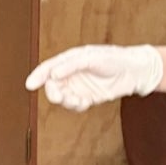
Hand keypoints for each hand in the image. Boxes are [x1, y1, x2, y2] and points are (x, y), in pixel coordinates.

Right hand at [25, 44, 163, 110]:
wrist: (135, 71)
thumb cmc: (114, 58)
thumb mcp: (91, 58)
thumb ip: (72, 65)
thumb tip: (54, 74)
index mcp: (69, 60)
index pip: (48, 68)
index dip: (38, 76)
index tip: (30, 85)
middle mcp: (71, 74)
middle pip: (53, 85)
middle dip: (53, 92)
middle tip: (59, 97)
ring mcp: (79, 86)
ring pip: (63, 97)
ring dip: (66, 101)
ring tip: (78, 101)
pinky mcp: (87, 98)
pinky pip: (75, 105)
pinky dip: (77, 106)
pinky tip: (85, 102)